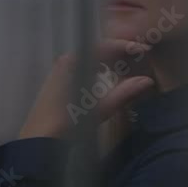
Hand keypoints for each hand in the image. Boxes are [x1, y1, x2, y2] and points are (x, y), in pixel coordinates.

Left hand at [18, 39, 156, 139]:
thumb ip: (124, 93)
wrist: (40, 140)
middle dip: (120, 52)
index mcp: (73, 61)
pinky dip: (98, 68)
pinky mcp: (58, 82)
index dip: (126, 46)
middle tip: (140, 56)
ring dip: (110, 60)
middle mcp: (66, 61)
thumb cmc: (68, 122)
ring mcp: (60, 71)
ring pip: (90, 58)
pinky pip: (84, 66)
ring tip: (128, 65)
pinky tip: (106, 76)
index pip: (104, 46)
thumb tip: (148, 81)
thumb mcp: (100, 108)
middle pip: (97, 49)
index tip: (144, 50)